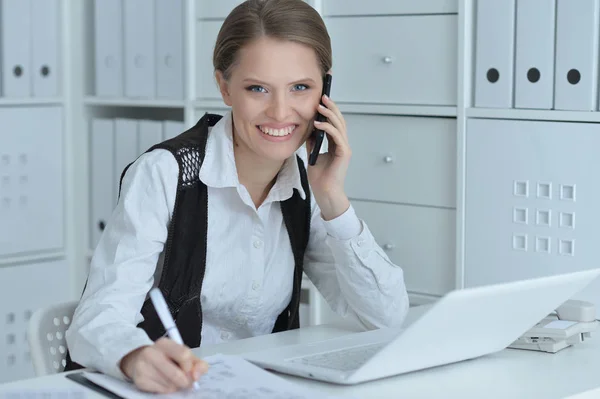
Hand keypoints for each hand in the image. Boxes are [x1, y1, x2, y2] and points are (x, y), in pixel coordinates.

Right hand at [120, 338, 208, 392]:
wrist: (139, 361)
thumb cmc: (166, 357)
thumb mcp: (182, 355)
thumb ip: (196, 363)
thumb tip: (197, 375)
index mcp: (164, 343)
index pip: (184, 355)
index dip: (190, 367)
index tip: (191, 372)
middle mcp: (151, 353)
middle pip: (177, 374)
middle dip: (185, 381)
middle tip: (186, 381)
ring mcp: (143, 367)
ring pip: (170, 385)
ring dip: (176, 386)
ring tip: (172, 379)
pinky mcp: (140, 380)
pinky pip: (162, 391)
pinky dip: (167, 389)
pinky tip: (163, 382)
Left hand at [306, 94, 351, 219]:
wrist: (324, 192)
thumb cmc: (320, 177)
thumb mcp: (312, 154)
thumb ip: (313, 142)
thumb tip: (308, 128)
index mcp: (336, 144)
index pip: (334, 122)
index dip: (329, 110)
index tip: (321, 100)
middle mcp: (342, 144)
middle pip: (339, 120)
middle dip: (331, 107)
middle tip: (323, 97)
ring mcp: (344, 148)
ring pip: (339, 125)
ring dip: (329, 114)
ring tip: (320, 106)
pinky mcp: (344, 153)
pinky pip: (336, 136)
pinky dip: (328, 128)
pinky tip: (318, 124)